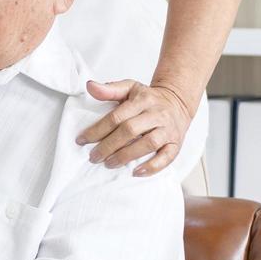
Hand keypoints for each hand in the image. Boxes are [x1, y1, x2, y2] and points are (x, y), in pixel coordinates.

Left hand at [77, 79, 193, 176]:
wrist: (178, 101)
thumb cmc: (148, 98)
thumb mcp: (129, 88)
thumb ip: (109, 89)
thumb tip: (90, 86)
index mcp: (142, 100)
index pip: (116, 117)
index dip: (97, 130)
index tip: (82, 140)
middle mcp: (156, 114)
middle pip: (130, 131)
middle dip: (109, 146)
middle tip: (94, 157)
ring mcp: (168, 129)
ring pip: (148, 144)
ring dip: (127, 156)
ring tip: (109, 164)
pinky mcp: (176, 143)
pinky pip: (167, 157)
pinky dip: (152, 167)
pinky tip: (137, 172)